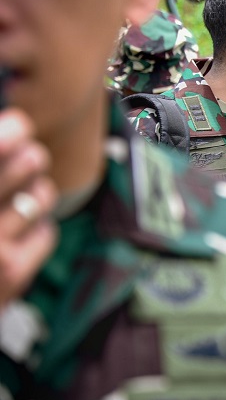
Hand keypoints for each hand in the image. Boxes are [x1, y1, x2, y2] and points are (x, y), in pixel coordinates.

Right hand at [0, 109, 57, 307]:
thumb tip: (18, 127)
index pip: (5, 139)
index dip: (15, 129)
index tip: (17, 129)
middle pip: (31, 160)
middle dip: (28, 162)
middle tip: (19, 168)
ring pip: (42, 194)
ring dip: (31, 197)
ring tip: (11, 208)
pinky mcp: (13, 272)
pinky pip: (46, 231)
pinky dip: (34, 233)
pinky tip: (12, 241)